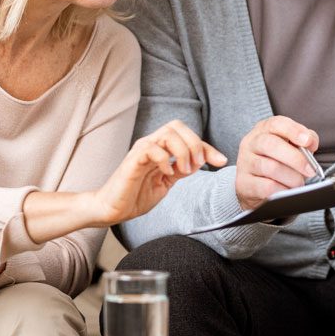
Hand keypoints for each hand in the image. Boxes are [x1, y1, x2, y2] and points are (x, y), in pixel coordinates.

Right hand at [92, 119, 226, 224]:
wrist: (113, 210)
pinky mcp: (132, 160)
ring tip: (185, 170)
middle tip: (199, 165)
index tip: (221, 161)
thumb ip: (181, 170)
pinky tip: (168, 172)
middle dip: (195, 143)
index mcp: (160, 148)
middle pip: (177, 125)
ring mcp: (141, 150)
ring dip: (183, 151)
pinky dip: (165, 159)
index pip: (187, 135)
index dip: (206, 146)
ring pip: (167, 133)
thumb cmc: (136, 196)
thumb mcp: (167, 182)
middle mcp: (151, 144)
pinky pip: (151, 149)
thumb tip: (200, 160)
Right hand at [235, 116, 319, 210]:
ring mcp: (245, 163)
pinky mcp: (243, 183)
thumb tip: (311, 143)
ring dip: (291, 177)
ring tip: (298, 183)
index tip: (307, 141)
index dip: (294, 131)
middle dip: (295, 158)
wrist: (254, 186)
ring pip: (270, 167)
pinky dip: (282, 190)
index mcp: (263, 130)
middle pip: (271, 144)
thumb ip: (303, 142)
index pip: (276, 124)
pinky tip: (287, 191)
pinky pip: (266, 187)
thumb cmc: (276, 163)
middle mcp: (251, 143)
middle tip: (310, 170)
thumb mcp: (289, 148)